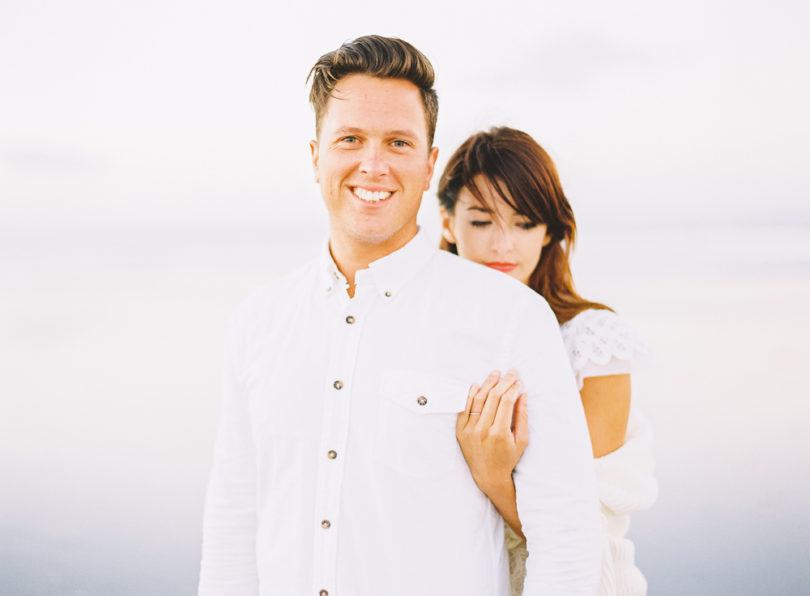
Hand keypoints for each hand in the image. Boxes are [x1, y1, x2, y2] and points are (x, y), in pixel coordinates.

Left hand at [456, 369, 528, 494]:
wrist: (488, 475)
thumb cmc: (508, 458)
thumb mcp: (522, 441)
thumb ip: (522, 417)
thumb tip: (522, 395)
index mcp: (500, 433)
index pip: (507, 402)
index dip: (513, 388)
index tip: (518, 381)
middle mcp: (483, 430)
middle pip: (494, 397)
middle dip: (504, 382)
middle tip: (510, 373)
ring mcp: (469, 430)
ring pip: (478, 399)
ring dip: (488, 384)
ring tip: (495, 374)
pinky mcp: (460, 431)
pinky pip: (464, 408)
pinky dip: (470, 395)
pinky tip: (477, 385)